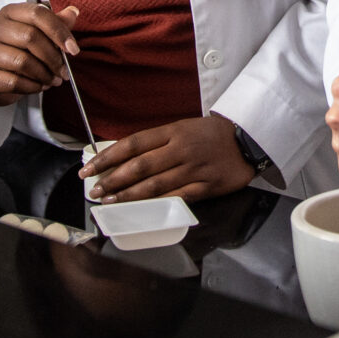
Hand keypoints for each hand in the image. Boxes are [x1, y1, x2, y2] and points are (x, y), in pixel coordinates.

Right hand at [0, 2, 77, 104]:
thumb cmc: (19, 49)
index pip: (37, 14)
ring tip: (53, 80)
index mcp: (9, 13)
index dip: (59, 32)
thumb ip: (56, 23)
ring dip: (44, 74)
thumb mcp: (38, 32)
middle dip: (53, 58)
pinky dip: (32, 87)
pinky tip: (39, 86)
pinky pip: (13, 82)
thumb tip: (73, 12)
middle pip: (30, 37)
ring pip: (22, 62)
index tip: (74, 50)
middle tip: (64, 72)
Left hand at [85, 114, 258, 201]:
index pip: (133, 143)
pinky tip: (141, 210)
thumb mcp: (183, 127)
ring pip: (154, 184)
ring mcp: (194, 168)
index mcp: (173, 131)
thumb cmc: (211, 134)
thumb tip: (123, 157)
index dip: (108, 157)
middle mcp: (181, 148)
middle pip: (140, 166)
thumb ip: (156, 141)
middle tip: (94, 190)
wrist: (248, 140)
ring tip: (109, 202)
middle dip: (113, 179)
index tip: (90, 168)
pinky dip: (156, 205)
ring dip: (128, 195)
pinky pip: (176, 197)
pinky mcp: (206, 186)